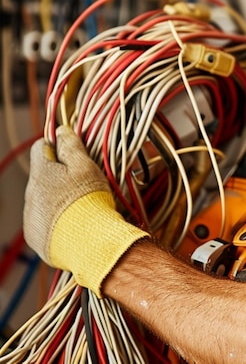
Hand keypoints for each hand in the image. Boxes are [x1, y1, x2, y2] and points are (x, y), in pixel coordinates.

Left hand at [23, 125, 148, 295]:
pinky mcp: (36, 236)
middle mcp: (30, 194)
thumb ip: (71, 146)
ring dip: (58, 197)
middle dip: (60, 175)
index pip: (40, 147)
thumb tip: (61, 129)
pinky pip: (44, 219)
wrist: (88, 242)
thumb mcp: (85, 166)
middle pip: (43, 175)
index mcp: (41, 173)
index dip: (58, 146)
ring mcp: (31, 217)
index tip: (73, 152)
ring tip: (82, 205)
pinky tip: (75, 221)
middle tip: (84, 182)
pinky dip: (57, 218)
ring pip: (43, 197)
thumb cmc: (88, 200)